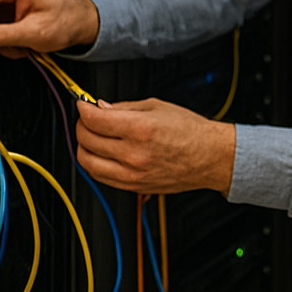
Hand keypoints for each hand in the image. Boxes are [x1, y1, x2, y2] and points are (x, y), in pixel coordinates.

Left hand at [76, 98, 236, 194]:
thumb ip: (125, 107)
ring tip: (92, 137)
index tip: (83, 105)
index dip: (83, 109)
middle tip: (88, 118)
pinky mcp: (133, 187)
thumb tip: (101, 108)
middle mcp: (134, 154)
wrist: (210, 157)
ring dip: (84, 146)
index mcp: (141, 129)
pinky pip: (100, 177)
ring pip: (87, 162)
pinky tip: (101, 153)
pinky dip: (94, 163)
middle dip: (82, 125)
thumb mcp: (158, 107)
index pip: (95, 120)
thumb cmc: (190, 131)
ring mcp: (132, 174)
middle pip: (87, 140)